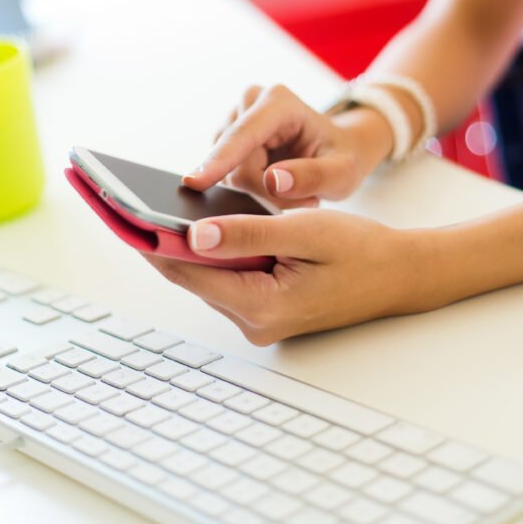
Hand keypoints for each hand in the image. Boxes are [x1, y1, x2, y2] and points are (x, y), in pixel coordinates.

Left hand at [143, 209, 440, 344]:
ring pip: (208, 276)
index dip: (151, 241)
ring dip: (187, 245)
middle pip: (193, 276)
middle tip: (128, 201)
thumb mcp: (306, 232)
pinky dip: (214, 251)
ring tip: (156, 206)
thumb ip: (249, 234)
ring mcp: (259, 319)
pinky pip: (228, 277)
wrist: (401, 276)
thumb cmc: (362, 251)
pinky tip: (203, 224)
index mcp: (262, 307)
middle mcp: (254, 322)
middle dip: (162, 239)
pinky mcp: (265, 309)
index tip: (121, 213)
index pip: (189, 272)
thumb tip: (194, 234)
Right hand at [182, 84, 392, 208]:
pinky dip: (249, 190)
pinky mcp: (225, 138)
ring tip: (294, 191)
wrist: (338, 150)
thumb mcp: (342, 172)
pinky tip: (274, 186)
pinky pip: (226, 175)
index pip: (243, 135)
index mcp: (279, 101)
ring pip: (228, 172)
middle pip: (235, 162)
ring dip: (257, 192)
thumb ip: (312, 176)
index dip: (219, 161)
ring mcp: (234, 118)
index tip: (195, 183)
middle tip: (304, 199)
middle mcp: (250, 101)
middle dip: (262, 191)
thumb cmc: (343, 158)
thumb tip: (272, 180)